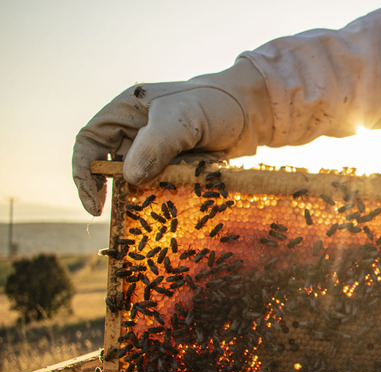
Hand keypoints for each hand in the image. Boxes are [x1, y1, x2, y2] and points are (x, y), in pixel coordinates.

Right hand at [72, 59, 271, 215]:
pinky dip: (167, 198)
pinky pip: (162, 188)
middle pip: (111, 166)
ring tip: (158, 212)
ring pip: (138, 181)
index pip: (90, 142)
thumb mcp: (184, 118)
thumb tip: (129, 178)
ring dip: (145, 198)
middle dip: (117, 192)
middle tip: (127, 215)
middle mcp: (135, 132)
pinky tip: (178, 207)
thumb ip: (155, 144)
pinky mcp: (176, 167)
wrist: (252, 112)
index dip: (85, 173)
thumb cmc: (215, 105)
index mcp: (126, 111)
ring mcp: (156, 151)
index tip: (95, 204)